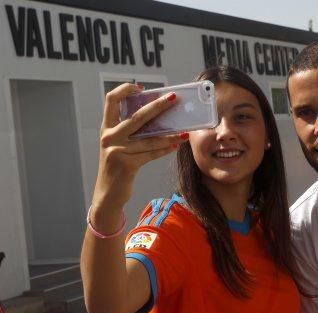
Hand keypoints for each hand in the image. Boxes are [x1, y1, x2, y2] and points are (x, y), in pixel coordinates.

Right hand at [91, 83, 187, 222]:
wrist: (107, 194)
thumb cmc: (118, 166)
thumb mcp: (119, 145)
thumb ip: (130, 132)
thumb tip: (157, 117)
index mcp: (106, 128)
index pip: (111, 100)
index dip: (124, 90)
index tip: (141, 87)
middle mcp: (109, 137)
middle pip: (136, 116)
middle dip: (157, 106)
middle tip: (173, 98)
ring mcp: (116, 151)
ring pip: (149, 138)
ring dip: (169, 133)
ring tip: (185, 130)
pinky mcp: (126, 164)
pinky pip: (150, 154)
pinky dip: (165, 149)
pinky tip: (176, 145)